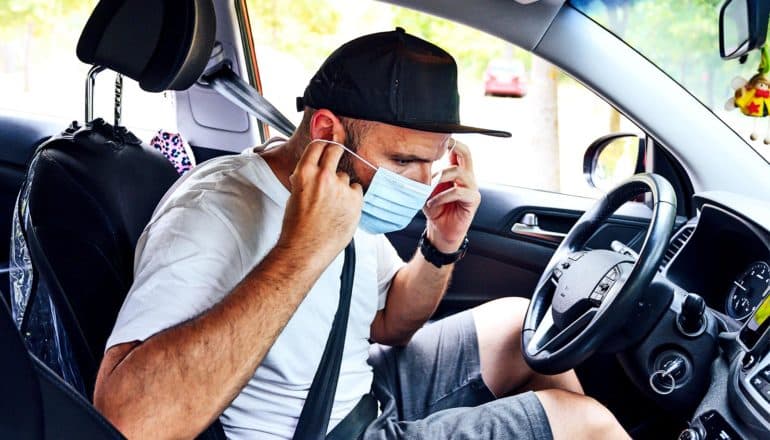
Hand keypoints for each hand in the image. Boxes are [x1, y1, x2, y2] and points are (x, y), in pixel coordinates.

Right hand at [279, 140, 362, 259]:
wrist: (305, 249)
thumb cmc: (296, 226)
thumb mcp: (294, 194)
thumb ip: (305, 177)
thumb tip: (313, 168)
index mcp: (305, 173)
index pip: (318, 145)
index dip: (324, 143)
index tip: (328, 142)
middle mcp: (324, 176)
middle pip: (336, 150)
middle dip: (336, 151)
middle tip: (336, 156)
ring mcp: (341, 188)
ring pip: (345, 177)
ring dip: (341, 185)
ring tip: (331, 204)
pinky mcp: (355, 200)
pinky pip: (356, 190)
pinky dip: (351, 197)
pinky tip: (341, 209)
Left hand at [423, 140, 479, 252]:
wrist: (441, 230)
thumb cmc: (435, 209)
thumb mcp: (426, 189)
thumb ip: (425, 177)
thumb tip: (415, 163)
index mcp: (456, 171)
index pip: (458, 150)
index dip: (450, 141)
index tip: (436, 137)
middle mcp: (467, 176)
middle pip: (466, 152)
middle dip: (452, 147)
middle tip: (437, 150)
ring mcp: (471, 187)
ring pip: (458, 171)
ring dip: (440, 177)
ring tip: (428, 189)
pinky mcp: (473, 200)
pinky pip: (458, 192)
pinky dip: (441, 196)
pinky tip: (432, 203)